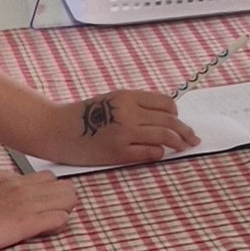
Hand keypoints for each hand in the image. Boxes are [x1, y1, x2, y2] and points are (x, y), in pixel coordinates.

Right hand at [0, 174, 76, 250]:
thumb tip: (11, 202)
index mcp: (10, 182)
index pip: (48, 178)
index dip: (52, 194)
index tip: (46, 207)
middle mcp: (22, 189)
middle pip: (65, 187)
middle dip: (64, 203)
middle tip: (51, 218)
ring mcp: (25, 204)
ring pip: (68, 199)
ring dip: (64, 213)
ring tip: (49, 226)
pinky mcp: (25, 222)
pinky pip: (59, 219)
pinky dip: (58, 226)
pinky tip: (45, 232)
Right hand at [67, 87, 192, 166]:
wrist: (56, 129)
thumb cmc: (84, 116)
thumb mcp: (111, 101)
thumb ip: (136, 106)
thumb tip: (166, 118)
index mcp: (127, 97)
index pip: (166, 103)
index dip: (176, 114)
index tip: (178, 121)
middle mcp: (128, 112)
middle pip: (170, 121)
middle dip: (186, 131)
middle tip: (193, 139)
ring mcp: (124, 133)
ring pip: (164, 136)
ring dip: (178, 143)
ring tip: (184, 147)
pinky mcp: (118, 152)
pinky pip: (150, 152)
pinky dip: (159, 153)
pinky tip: (160, 154)